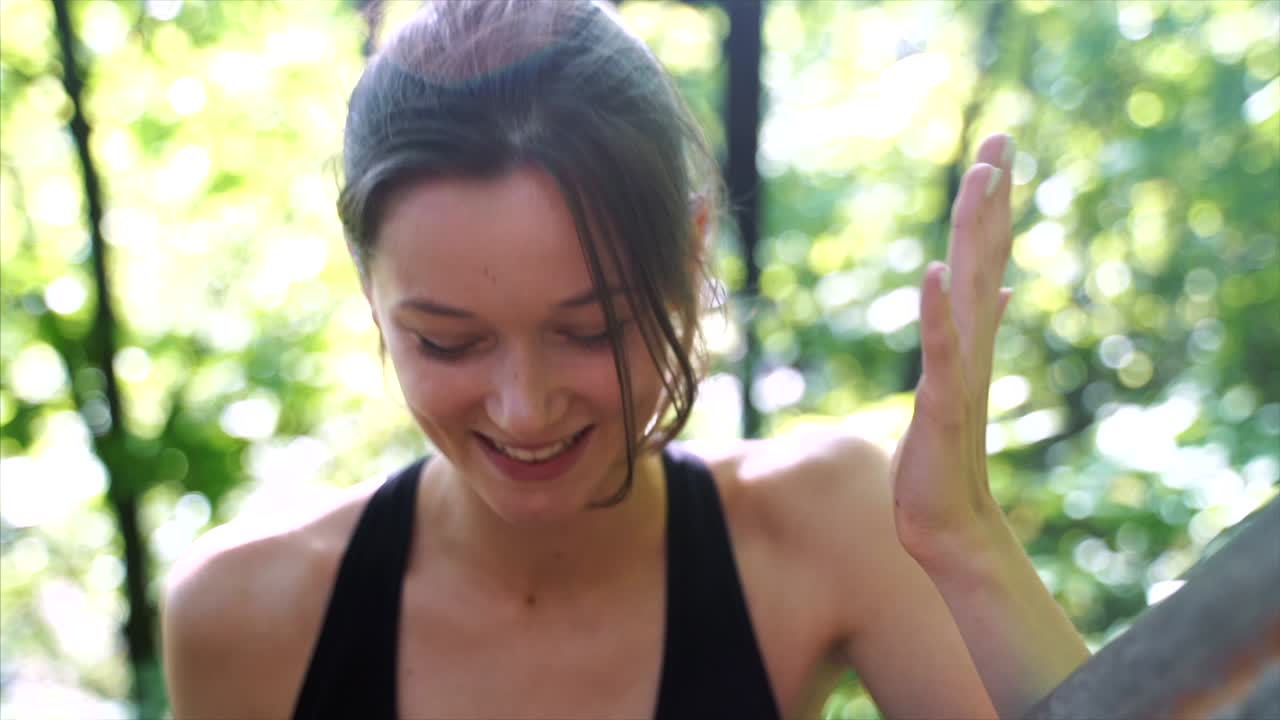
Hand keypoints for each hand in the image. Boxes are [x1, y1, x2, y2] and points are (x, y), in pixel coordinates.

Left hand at [891, 133, 1015, 565]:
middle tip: (1002, 136)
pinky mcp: (942, 402)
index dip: (989, 206)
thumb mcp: (956, 382)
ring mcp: (960, 371)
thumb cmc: (943, 455)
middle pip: (983, 258)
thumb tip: (1003, 293)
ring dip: (974, 233)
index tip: (997, 151)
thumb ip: (974, 335)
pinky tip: (935, 274)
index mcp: (970, 337)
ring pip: (970, 289)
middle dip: (990, 197)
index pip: (983, 258)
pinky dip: (938, 311)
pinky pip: (941, 349)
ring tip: (979, 178)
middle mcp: (971, 344)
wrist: (948, 521)